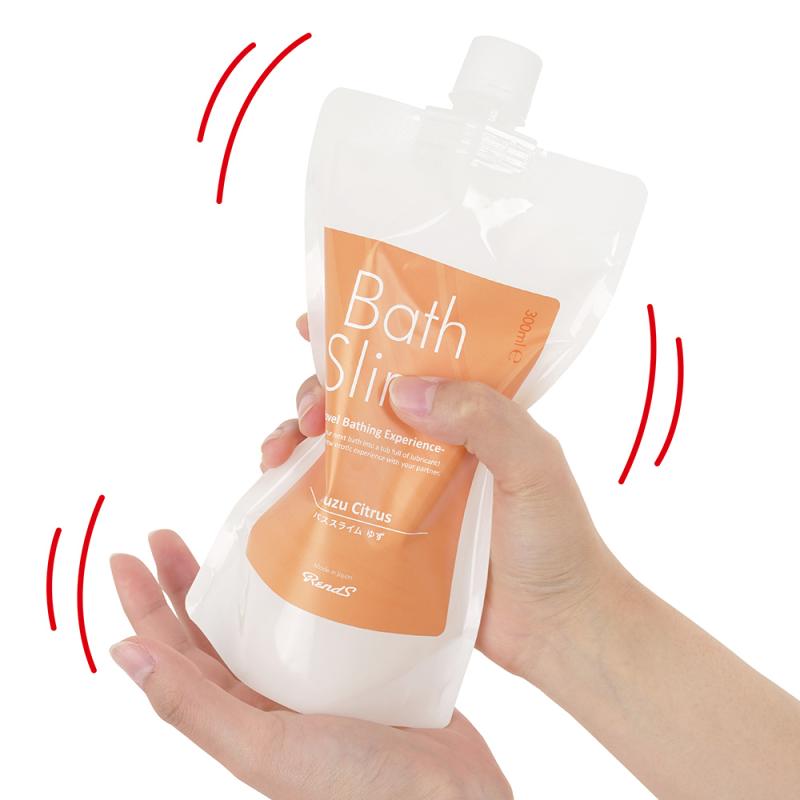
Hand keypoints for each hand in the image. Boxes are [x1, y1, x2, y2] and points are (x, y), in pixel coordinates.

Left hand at [110, 531, 511, 798]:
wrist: (450, 799)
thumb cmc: (356, 786)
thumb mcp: (261, 745)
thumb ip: (192, 704)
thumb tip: (123, 654)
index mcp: (240, 718)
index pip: (176, 654)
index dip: (146, 606)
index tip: (128, 557)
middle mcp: (269, 696)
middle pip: (211, 629)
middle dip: (184, 582)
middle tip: (165, 534)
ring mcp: (313, 678)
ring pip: (263, 618)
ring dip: (239, 579)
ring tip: (228, 535)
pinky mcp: (355, 662)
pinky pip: (318, 616)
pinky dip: (303, 584)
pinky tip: (305, 556)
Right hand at [265, 315, 620, 681]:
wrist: (553, 627)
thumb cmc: (557, 541)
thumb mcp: (535, 465)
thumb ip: (483, 417)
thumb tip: (402, 391)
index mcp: (469, 412)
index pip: (414, 357)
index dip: (365, 336)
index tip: (316, 323)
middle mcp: (432, 442)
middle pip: (361, 399)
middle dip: (320, 392)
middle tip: (311, 412)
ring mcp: (406, 488)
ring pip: (339, 445)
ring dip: (299, 437)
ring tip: (278, 452)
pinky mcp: (388, 532)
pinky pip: (336, 499)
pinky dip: (301, 488)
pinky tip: (279, 487)